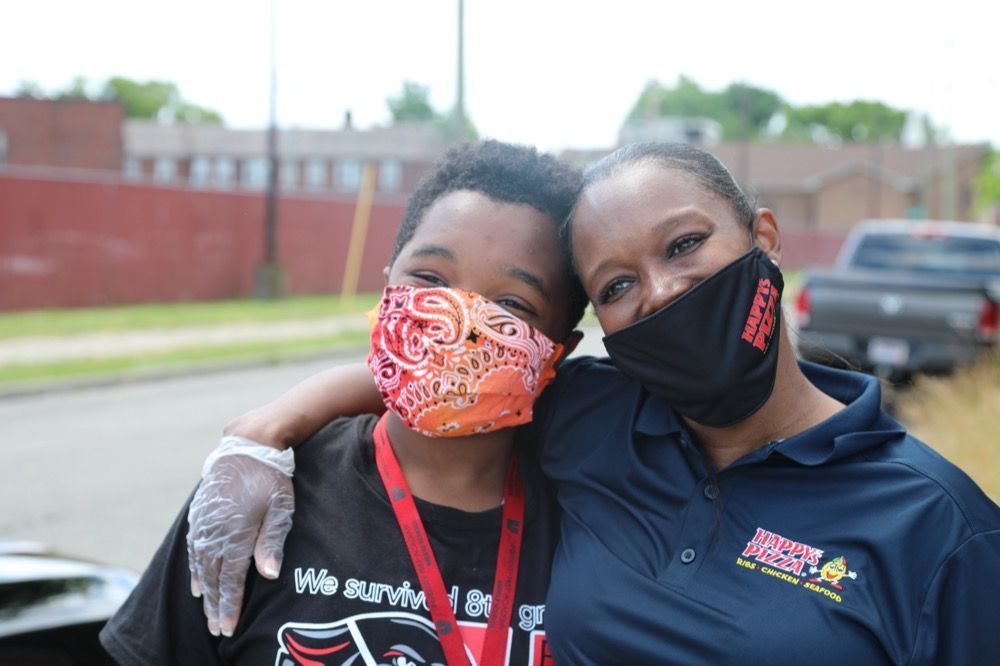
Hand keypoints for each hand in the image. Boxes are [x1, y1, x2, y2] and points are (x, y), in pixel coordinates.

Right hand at [186, 437, 294, 636]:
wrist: (248, 444)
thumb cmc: (272, 477)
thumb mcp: (281, 508)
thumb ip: (272, 542)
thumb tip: (268, 576)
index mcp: (236, 533)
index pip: (230, 579)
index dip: (229, 605)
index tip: (228, 627)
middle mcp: (215, 532)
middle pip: (212, 578)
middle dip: (215, 606)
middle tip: (217, 630)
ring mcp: (203, 523)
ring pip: (200, 566)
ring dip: (204, 591)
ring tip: (207, 612)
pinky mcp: (199, 514)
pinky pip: (193, 549)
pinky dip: (194, 569)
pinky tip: (196, 583)